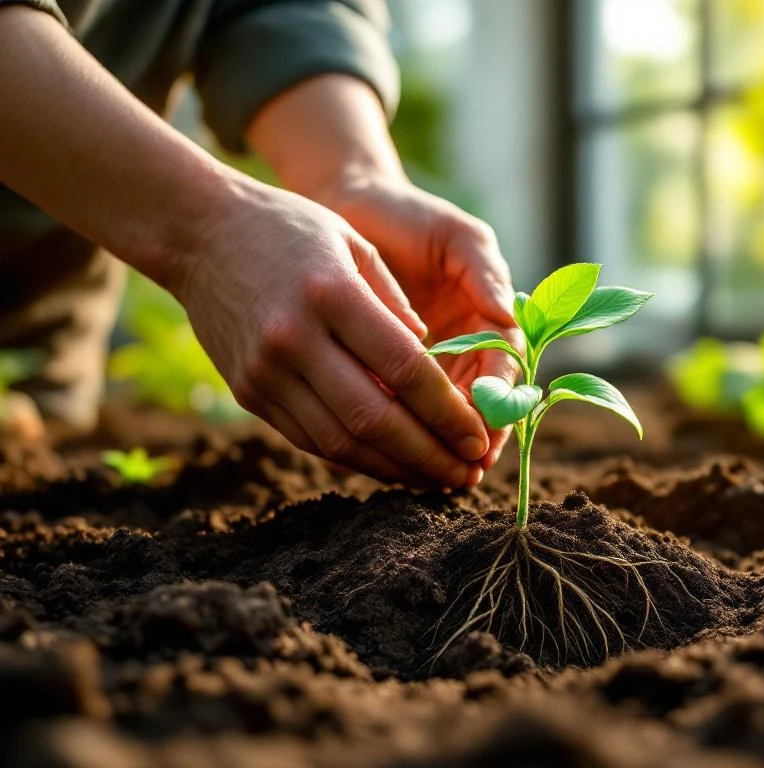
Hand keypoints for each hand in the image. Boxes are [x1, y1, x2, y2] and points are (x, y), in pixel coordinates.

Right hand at [170, 177, 489, 487]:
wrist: (198, 233)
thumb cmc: (290, 229)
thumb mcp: (355, 244)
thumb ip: (396, 306)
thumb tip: (432, 366)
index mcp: (330, 294)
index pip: (404, 369)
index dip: (447, 412)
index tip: (478, 436)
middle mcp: (294, 339)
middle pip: (375, 419)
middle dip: (430, 456)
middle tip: (467, 474)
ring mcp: (265, 371)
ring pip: (341, 443)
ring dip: (396, 469)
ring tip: (436, 479)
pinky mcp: (248, 392)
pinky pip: (310, 439)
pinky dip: (356, 458)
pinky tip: (391, 464)